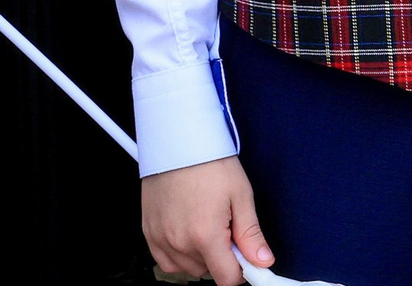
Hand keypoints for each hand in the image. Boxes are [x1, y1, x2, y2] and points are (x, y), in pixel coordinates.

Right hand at [142, 155, 272, 284]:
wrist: (177, 140)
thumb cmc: (209, 161)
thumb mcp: (240, 194)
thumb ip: (251, 234)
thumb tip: (262, 261)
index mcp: (205, 235)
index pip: (227, 279)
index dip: (242, 271)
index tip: (247, 259)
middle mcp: (180, 242)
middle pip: (208, 272)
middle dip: (222, 256)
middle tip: (225, 226)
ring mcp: (161, 239)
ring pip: (188, 268)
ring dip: (201, 256)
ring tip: (206, 222)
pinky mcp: (149, 233)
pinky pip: (167, 261)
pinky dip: (180, 255)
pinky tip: (188, 232)